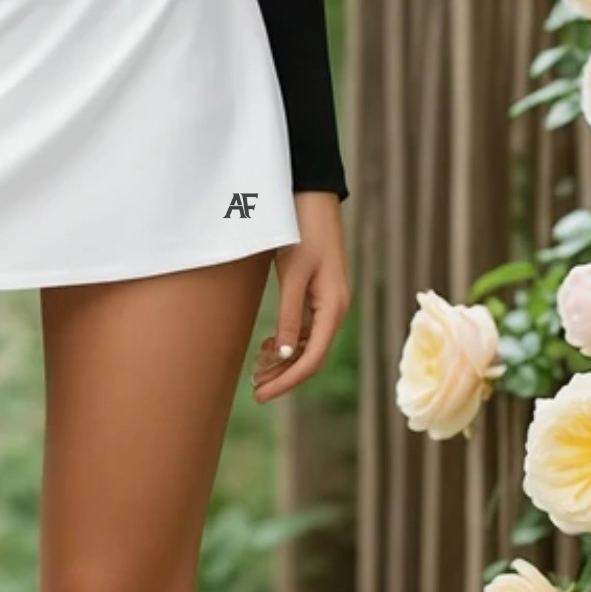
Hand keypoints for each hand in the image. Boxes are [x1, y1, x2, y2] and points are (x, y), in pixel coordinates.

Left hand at [251, 192, 349, 402]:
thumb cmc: (301, 231)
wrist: (312, 196)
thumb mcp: (293, 274)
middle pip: (311, 356)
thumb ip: (290, 315)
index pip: (311, 359)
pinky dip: (289, 340)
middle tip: (255, 390)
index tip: (261, 395)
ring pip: (309, 343)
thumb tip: (286, 356)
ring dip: (285, 360)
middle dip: (284, 375)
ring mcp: (329, 300)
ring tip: (257, 370)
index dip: (287, 381)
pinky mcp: (320, 291)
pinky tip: (270, 344)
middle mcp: (335, 308)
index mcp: (333, 307)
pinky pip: (307, 327)